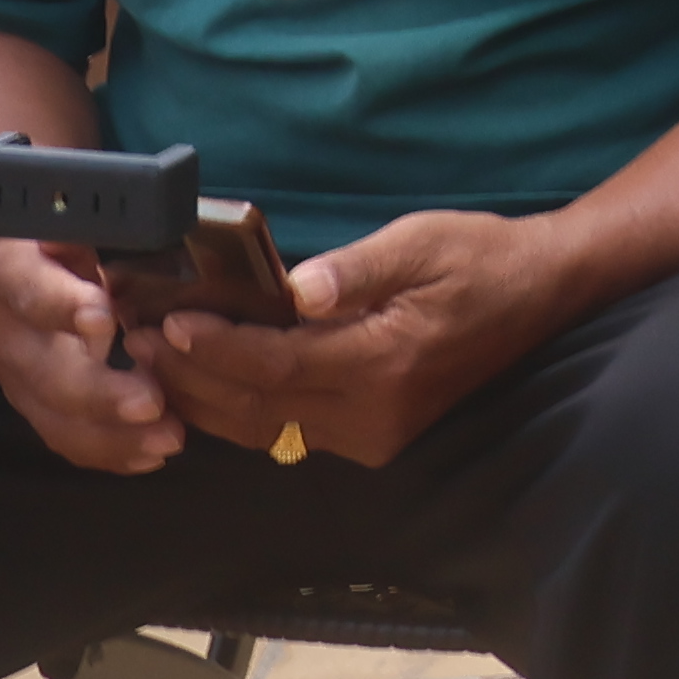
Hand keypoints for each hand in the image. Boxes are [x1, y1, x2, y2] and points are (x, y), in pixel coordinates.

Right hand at [0, 235, 184, 474]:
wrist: (24, 248)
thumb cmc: (66, 224)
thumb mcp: (78, 209)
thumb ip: (108, 223)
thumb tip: (159, 226)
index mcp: (11, 266)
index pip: (28, 287)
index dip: (63, 306)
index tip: (103, 321)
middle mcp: (2, 325)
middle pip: (42, 370)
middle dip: (100, 393)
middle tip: (153, 403)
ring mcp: (13, 373)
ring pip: (52, 416)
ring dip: (110, 435)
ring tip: (167, 439)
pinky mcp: (32, 402)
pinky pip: (63, 436)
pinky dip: (106, 452)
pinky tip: (149, 454)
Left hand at [151, 209, 569, 471]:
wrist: (541, 293)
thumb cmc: (480, 255)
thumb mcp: (421, 241)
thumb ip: (354, 269)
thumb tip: (294, 288)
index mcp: (383, 362)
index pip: (275, 366)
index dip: (216, 348)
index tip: (168, 321)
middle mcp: (373, 415)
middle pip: (258, 410)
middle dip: (192, 379)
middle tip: (137, 345)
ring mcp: (373, 436)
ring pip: (266, 431)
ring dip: (207, 401)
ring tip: (157, 364)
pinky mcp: (374, 437)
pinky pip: (289, 433)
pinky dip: (243, 412)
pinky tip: (211, 384)